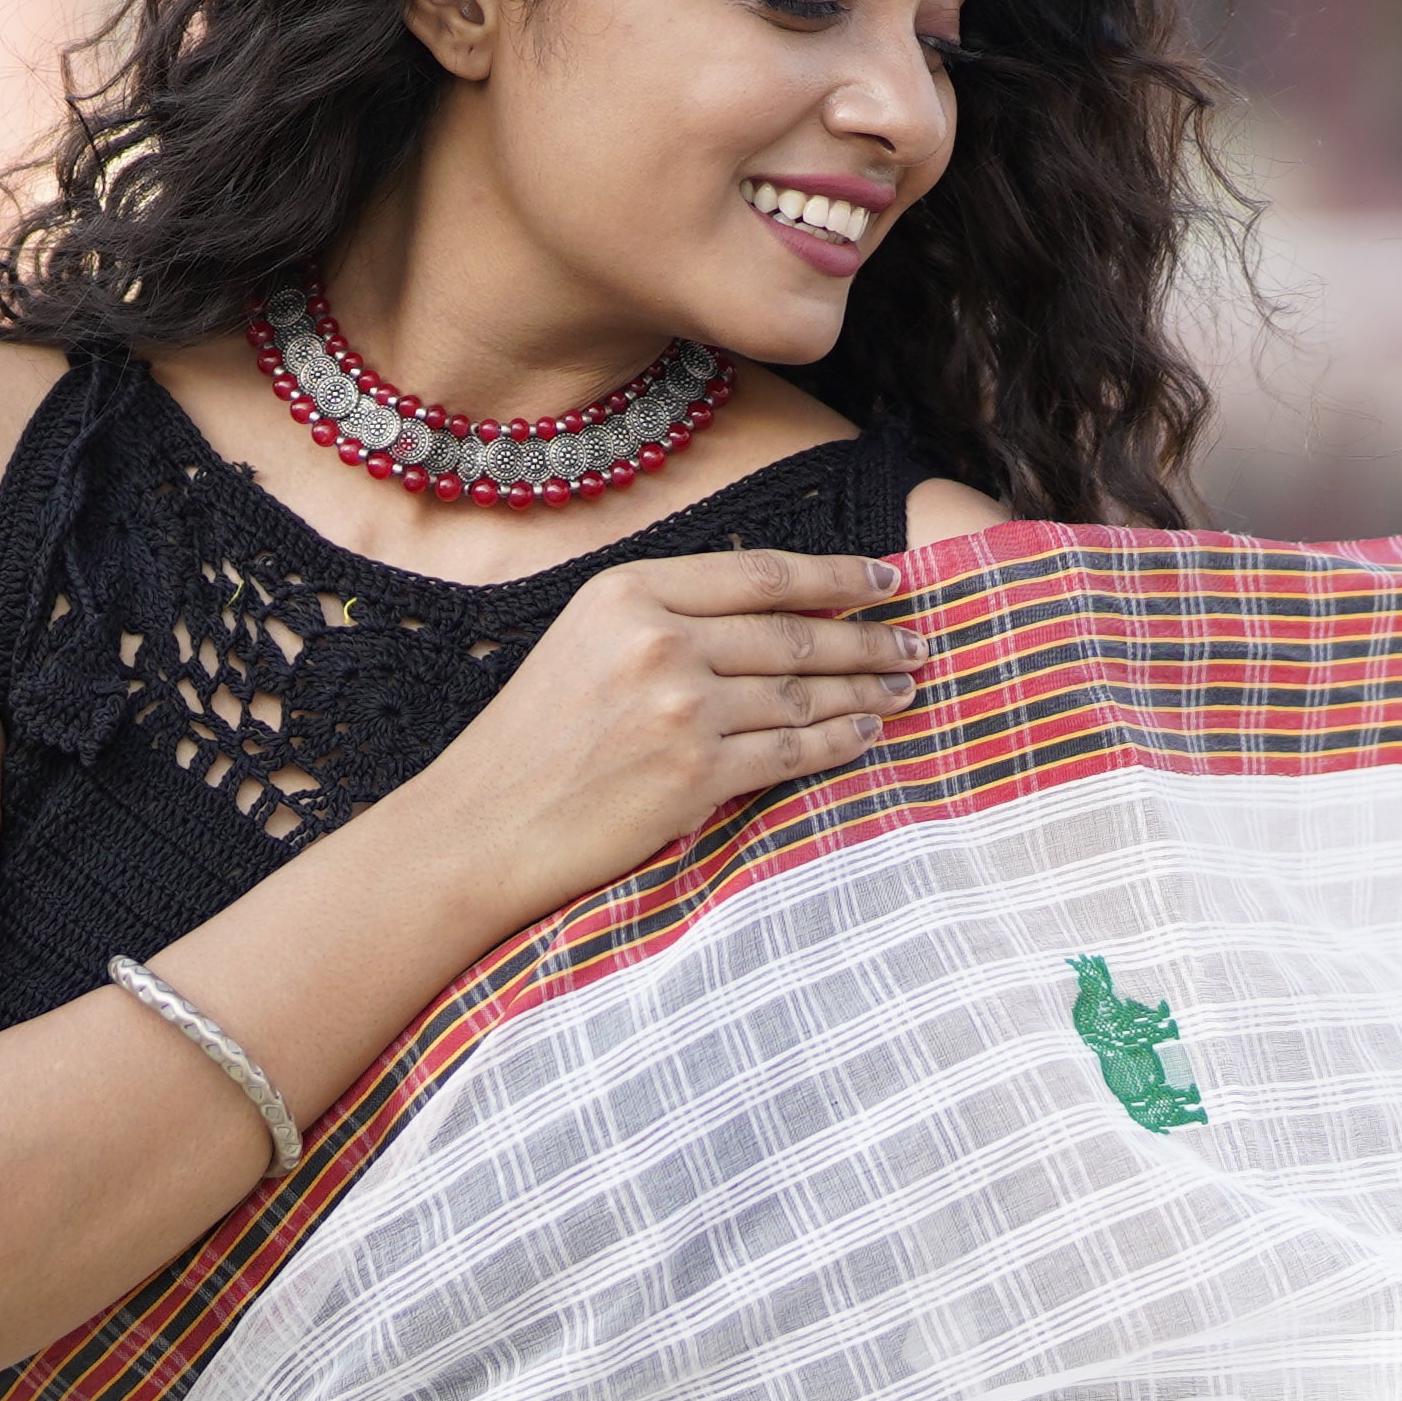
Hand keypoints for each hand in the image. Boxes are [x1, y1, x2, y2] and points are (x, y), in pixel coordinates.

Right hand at [385, 548, 913, 931]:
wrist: (483, 826)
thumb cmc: (536, 738)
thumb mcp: (587, 641)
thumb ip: (668, 615)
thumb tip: (775, 603)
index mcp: (629, 593)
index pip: (763, 574)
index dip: (839, 575)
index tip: (889, 578)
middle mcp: (658, 640)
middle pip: (796, 633)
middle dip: (870, 638)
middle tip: (918, 644)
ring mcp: (679, 709)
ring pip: (803, 693)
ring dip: (866, 691)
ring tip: (904, 689)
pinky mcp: (695, 775)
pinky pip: (793, 753)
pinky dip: (839, 743)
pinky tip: (866, 735)